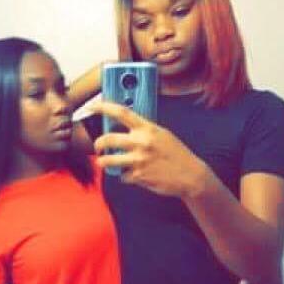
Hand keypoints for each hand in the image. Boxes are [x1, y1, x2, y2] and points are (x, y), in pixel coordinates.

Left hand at [90, 101, 208, 197]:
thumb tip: (125, 129)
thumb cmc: (178, 155)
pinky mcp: (138, 176)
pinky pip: (122, 176)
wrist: (191, 176)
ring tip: (105, 162)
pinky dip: (125, 176)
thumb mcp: (163, 135)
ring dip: (103, 162)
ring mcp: (138, 160)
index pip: (121, 112)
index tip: (92, 107)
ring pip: (108, 160)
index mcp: (148, 129)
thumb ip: (144, 131)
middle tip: (98, 146)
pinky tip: (133, 174)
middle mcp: (141, 143)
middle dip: (98, 144)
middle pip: (107, 139)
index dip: (103, 107)